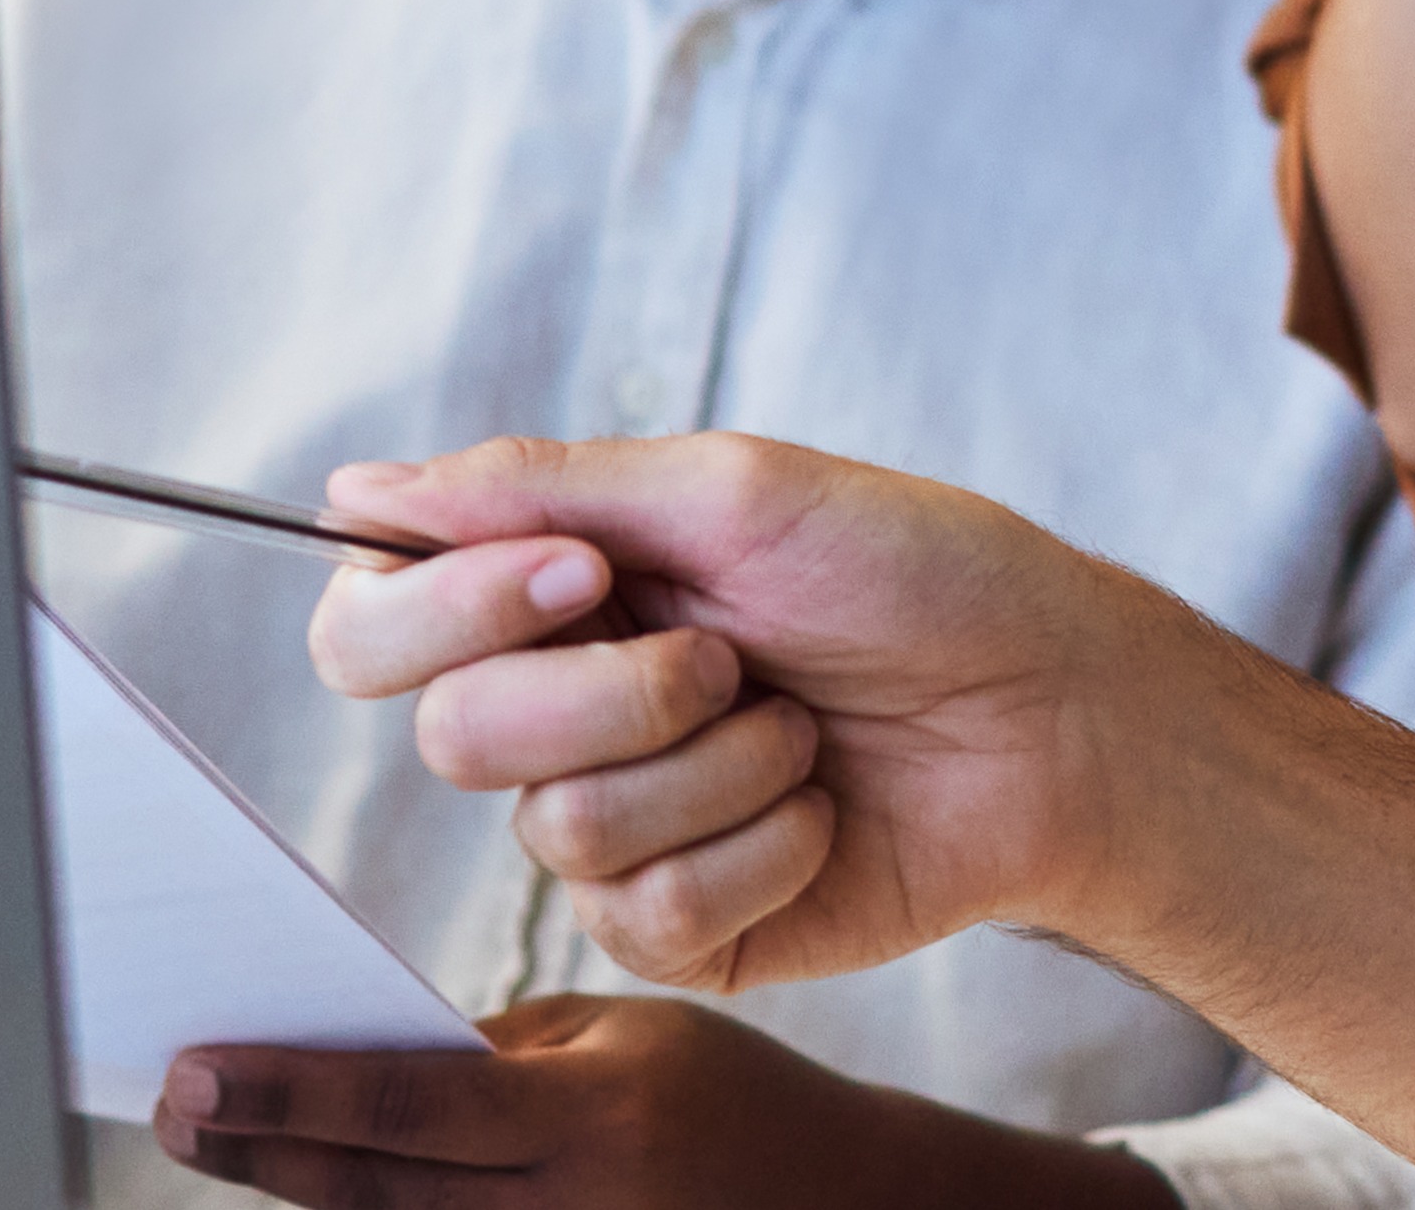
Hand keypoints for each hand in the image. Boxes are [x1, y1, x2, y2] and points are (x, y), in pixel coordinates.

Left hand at [151, 997, 1175, 1209]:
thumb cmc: (729, 1104)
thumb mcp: (625, 1040)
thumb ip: (496, 1057)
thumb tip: (356, 1063)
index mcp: (596, 1117)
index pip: (410, 1103)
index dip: (294, 1088)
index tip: (192, 1066)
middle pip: (378, 1190)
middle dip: (264, 1147)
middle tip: (169, 1102)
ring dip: (303, 1192)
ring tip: (219, 1139)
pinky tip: (317, 1191)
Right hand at [308, 437, 1211, 997]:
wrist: (1058, 708)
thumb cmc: (918, 575)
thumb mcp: (733, 491)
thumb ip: (538, 489)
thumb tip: (355, 491)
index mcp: (555, 596)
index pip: (374, 625)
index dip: (438, 609)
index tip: (577, 573)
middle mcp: (567, 715)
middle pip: (451, 735)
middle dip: (606, 693)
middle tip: (730, 654)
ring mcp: (624, 830)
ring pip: (557, 828)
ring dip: (714, 762)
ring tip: (805, 725)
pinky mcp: (687, 926)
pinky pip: (649, 910)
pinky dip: (759, 843)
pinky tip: (824, 809)